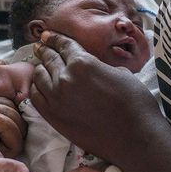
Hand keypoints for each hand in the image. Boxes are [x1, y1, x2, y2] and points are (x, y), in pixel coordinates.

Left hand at [30, 31, 159, 162]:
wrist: (135, 136)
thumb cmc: (134, 102)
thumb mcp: (120, 72)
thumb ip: (98, 66)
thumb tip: (93, 67)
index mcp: (82, 62)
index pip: (63, 45)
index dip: (54, 38)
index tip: (47, 35)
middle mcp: (65, 78)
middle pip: (48, 59)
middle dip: (44, 50)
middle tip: (40, 46)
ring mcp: (56, 99)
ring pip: (39, 77)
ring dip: (40, 69)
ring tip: (41, 66)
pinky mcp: (53, 117)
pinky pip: (35, 97)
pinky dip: (36, 88)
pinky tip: (40, 86)